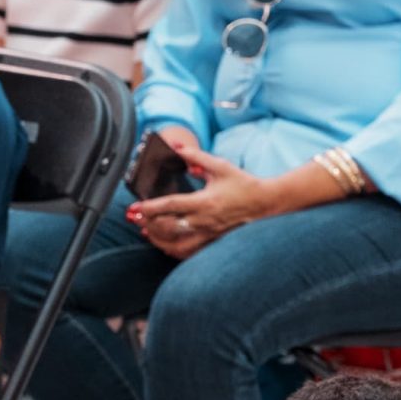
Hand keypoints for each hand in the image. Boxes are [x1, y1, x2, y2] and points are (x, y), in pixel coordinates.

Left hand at [130, 131, 267, 258]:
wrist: (265, 203)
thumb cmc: (243, 184)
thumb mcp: (219, 166)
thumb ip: (195, 157)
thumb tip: (177, 147)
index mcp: (205, 201)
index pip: (171, 206)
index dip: (150, 207)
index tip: (136, 206)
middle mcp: (205, 221)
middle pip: (168, 227)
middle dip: (148, 223)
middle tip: (134, 218)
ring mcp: (209, 234)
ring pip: (177, 244)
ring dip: (158, 239)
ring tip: (146, 231)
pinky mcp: (213, 241)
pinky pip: (189, 252)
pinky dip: (173, 250)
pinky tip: (164, 244)